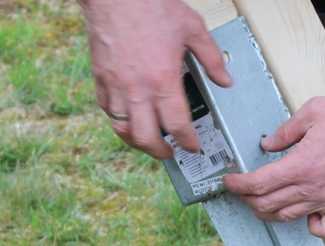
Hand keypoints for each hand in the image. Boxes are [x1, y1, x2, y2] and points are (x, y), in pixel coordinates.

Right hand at [78, 0, 231, 158]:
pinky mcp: (101, 78)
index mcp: (163, 79)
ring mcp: (116, 86)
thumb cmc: (150, 4)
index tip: (193, 146)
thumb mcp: (192, 28)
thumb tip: (224, 79)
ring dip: (137, 141)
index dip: (188, 142)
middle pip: (147, 137)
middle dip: (161, 151)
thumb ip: (211, 57)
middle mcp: (137, 89)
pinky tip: (128, 118)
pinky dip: (119, 120)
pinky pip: (107, 110)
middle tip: (170, 152)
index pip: (178, 125)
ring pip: (123, 129)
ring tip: (148, 141)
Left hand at [222, 97, 324, 238]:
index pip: (257, 184)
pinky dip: (312, 228)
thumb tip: (268, 144)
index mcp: (299, 165)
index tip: (230, 180)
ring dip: (268, 213)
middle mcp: (310, 188)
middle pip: (266, 205)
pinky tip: (305, 217)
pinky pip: (324, 230)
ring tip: (261, 203)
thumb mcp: (313, 112)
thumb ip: (286, 130)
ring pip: (287, 218)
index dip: (237, 185)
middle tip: (241, 190)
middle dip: (247, 199)